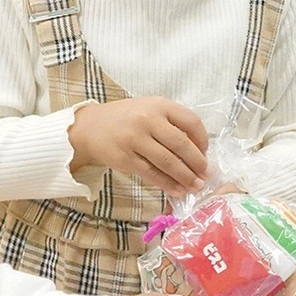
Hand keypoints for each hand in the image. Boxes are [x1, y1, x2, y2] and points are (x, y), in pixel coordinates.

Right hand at [70, 98, 209, 196]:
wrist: (90, 127)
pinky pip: (152, 174)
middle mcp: (148, 120)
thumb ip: (171, 123)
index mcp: (159, 105)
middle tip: (205, 175)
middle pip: (181, 144)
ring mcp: (135, 140)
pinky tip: (177, 190)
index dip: (203, 140)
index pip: (191, 122)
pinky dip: (167, 184)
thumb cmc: (126, 118)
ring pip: (168, 162)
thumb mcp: (149, 109)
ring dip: (185, 177)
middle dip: (197, 163)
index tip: (205, 153)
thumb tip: (198, 150)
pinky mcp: (126, 159)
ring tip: (196, 186)